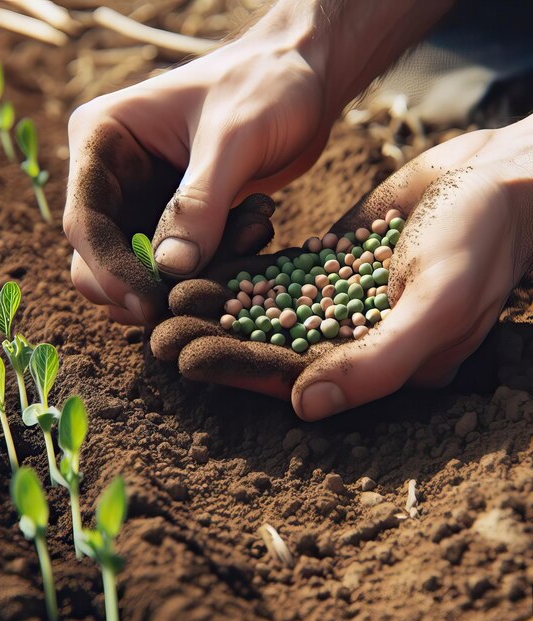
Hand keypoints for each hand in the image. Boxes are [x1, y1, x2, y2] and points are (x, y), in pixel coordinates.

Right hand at [63, 3, 331, 325]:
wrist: (303, 76)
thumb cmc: (266, 85)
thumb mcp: (233, 138)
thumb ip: (199, 204)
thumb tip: (169, 271)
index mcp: (102, 139)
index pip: (85, 222)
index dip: (110, 272)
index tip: (150, 305)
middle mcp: (113, 175)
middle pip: (100, 257)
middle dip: (146, 284)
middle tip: (199, 291)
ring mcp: (144, 199)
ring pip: (142, 269)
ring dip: (192, 274)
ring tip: (251, 232)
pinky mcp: (177, 218)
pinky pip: (182, 264)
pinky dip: (215, 264)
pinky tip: (257, 227)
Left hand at [150, 116, 532, 419]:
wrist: (496, 180)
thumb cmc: (480, 245)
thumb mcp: (437, 306)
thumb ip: (377, 362)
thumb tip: (306, 407)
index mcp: (369, 361)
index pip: (292, 376)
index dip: (238, 369)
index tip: (186, 361)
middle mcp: (345, 336)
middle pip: (266, 345)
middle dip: (214, 341)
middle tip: (157, 336)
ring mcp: (333, 296)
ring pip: (264, 308)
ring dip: (218, 306)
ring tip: (167, 299)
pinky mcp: (327, 260)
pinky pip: (276, 271)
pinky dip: (241, 269)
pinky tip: (201, 264)